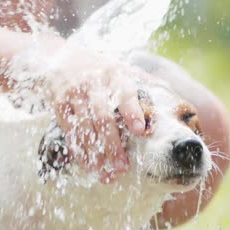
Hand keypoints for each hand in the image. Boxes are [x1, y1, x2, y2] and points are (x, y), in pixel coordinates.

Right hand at [43, 50, 147, 182]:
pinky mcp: (59, 104)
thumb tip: (170, 91)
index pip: (125, 94)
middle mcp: (94, 84)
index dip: (132, 112)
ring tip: (104, 172)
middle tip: (122, 166)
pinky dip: (78, 149)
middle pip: (103, 116)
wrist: (63, 57)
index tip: (141, 131)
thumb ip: (145, 80)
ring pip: (84, 127)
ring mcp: (74, 94)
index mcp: (115, 76)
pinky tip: (87, 165)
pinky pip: (69, 131)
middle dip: (112, 143)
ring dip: (94, 152)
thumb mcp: (123, 68)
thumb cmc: (101, 69)